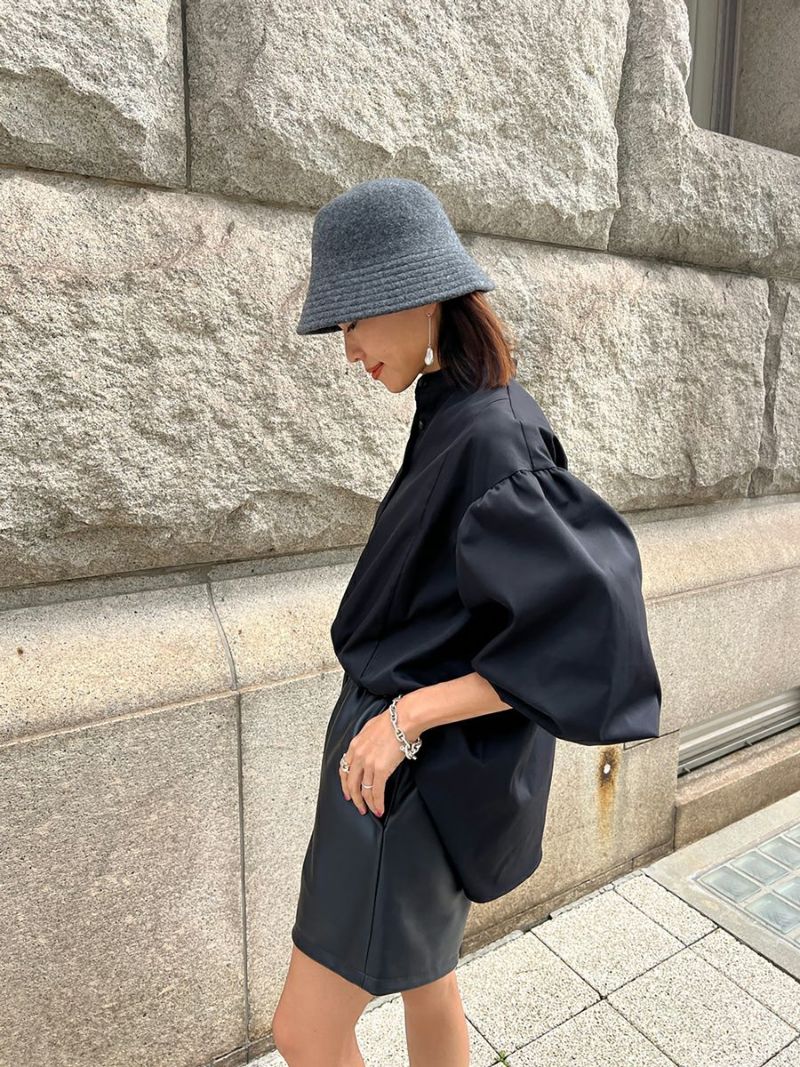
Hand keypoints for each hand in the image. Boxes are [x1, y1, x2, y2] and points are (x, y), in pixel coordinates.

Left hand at [339, 700, 417, 817]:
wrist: (403, 719)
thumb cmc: (393, 720)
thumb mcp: (370, 728)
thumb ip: (365, 740)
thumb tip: (369, 746)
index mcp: (354, 745)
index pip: (344, 769)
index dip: (345, 784)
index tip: (348, 793)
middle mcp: (358, 756)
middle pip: (351, 783)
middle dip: (355, 798)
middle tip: (359, 807)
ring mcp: (368, 764)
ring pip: (364, 790)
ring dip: (367, 803)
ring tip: (371, 811)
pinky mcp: (381, 770)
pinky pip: (377, 792)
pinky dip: (377, 803)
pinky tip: (380, 809)